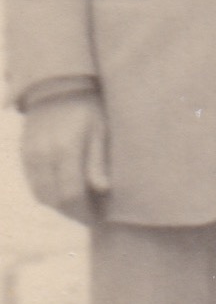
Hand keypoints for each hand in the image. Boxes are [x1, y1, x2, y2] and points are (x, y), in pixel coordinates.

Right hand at [21, 94, 110, 223]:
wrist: (59, 85)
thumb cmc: (88, 107)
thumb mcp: (101, 130)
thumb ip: (99, 161)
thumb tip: (103, 190)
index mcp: (66, 149)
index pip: (71, 195)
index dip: (84, 212)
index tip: (97, 218)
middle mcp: (44, 154)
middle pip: (54, 199)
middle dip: (73, 212)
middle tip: (90, 215)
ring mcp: (30, 154)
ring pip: (41, 194)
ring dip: (59, 205)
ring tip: (79, 205)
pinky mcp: (24, 153)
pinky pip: (33, 183)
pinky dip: (47, 193)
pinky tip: (63, 190)